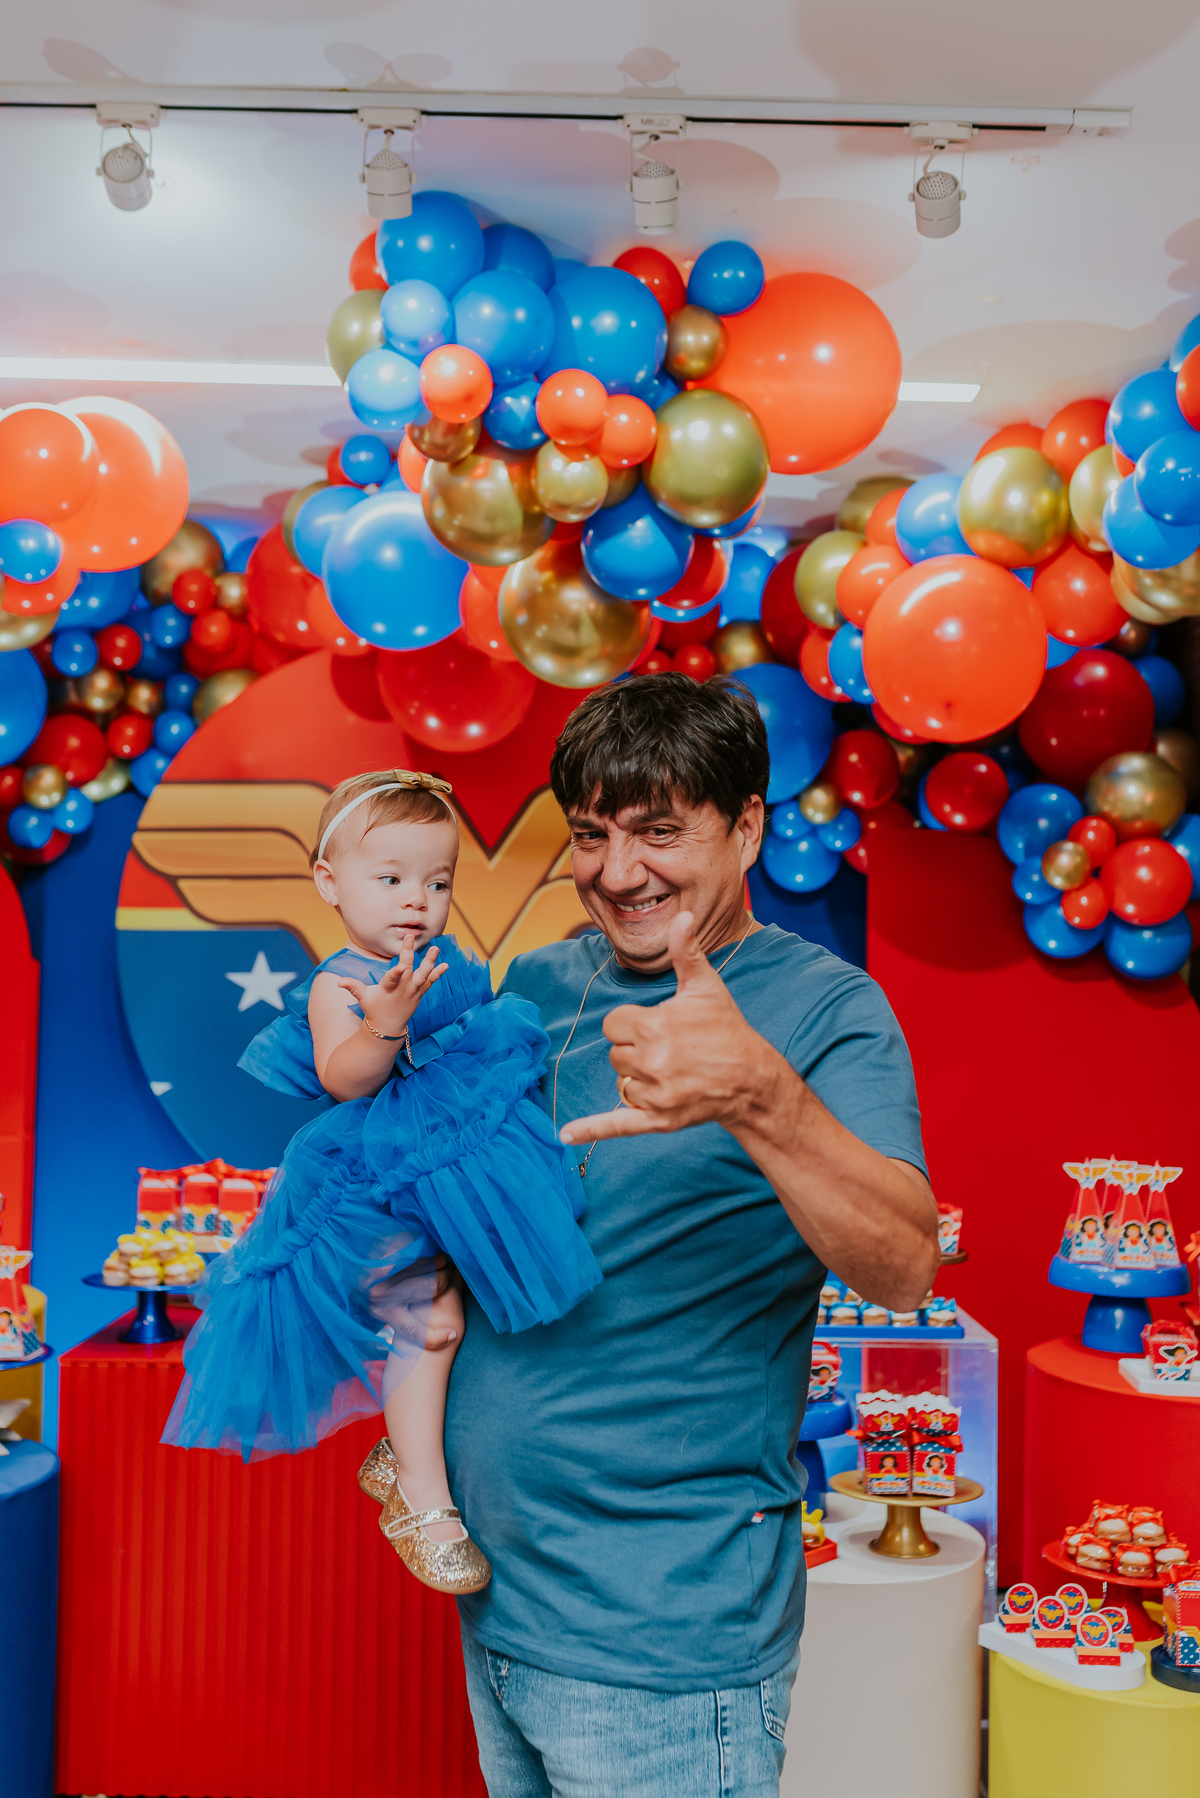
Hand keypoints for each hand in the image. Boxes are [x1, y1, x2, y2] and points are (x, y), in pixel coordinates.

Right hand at [338, 939, 445, 1039]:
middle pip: (407, 969)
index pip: (392, 979)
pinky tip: (446, 964)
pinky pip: (430, 982)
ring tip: (436, 948)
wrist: (388, 1027)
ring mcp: (413, 991)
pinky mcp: (419, 993)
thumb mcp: (363, 998)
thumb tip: (339, 982)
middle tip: (410, 936)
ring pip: (423, 974)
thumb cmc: (374, 1009)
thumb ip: (353, 987)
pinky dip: (438, 973)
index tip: (400, 965)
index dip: (396, 972)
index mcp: (388, 989)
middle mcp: (402, 989)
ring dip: (430, 962)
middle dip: (409, 953)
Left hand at [560, 912, 778, 1143]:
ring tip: (671, 1071)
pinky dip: (590, 1130)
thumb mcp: (706, 988)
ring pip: (620, 1082)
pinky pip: (616, 1124)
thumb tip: (683, 916)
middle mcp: (650, 1061)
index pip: (613, 1025)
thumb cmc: (726, 1029)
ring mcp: (654, 1093)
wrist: (751, 1077)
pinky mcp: (657, 1119)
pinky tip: (564, 1135)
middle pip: (614, 1054)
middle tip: (669, 1049)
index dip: (631, 1024)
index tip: (657, 1025)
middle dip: (635, 1050)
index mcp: (654, 1026)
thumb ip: (686, 952)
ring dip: (636, 1077)